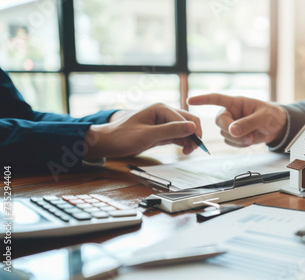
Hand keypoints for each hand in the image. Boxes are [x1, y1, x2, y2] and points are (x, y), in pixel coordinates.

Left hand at [83, 103, 201, 158]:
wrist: (108, 143)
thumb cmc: (123, 137)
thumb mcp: (148, 135)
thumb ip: (170, 131)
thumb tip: (192, 127)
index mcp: (161, 108)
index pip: (186, 119)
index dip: (194, 132)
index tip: (196, 147)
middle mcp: (164, 113)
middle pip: (188, 121)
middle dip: (194, 135)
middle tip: (193, 150)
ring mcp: (164, 122)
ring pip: (185, 129)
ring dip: (189, 139)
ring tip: (187, 152)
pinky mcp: (162, 132)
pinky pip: (178, 135)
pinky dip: (183, 142)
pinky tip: (184, 150)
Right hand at [187, 94, 286, 146]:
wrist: (278, 127)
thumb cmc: (271, 115)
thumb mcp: (262, 117)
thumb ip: (247, 123)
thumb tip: (231, 131)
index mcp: (236, 102)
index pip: (216, 99)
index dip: (203, 99)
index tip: (190, 101)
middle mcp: (230, 113)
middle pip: (219, 122)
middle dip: (231, 131)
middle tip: (247, 136)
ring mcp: (230, 125)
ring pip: (225, 135)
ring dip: (238, 139)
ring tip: (253, 137)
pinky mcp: (233, 136)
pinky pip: (230, 142)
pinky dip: (240, 144)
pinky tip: (250, 139)